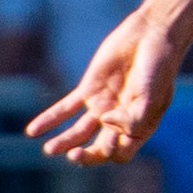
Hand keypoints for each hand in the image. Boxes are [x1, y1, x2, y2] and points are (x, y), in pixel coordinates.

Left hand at [25, 8, 184, 163]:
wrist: (151, 36)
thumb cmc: (159, 67)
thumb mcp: (153, 95)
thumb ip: (135, 117)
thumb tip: (105, 122)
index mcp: (140, 127)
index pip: (121, 153)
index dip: (114, 149)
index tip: (112, 123)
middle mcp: (119, 121)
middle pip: (98, 149)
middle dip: (86, 156)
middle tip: (73, 155)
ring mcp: (102, 106)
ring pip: (78, 133)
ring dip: (64, 143)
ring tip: (50, 150)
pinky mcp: (87, 90)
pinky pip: (65, 110)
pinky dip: (49, 121)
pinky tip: (32, 132)